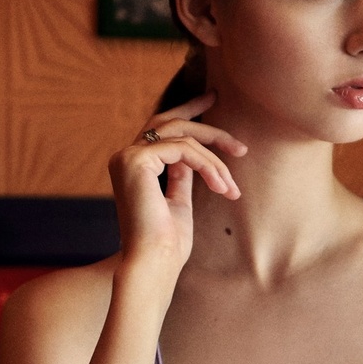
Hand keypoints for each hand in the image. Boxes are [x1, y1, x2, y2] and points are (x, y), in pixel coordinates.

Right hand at [108, 91, 245, 272]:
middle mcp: (125, 157)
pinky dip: (208, 165)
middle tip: (237, 138)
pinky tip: (221, 186)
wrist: (154, 263)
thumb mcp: (179, 202)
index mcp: (133, 166)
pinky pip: (183, 150)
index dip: (188, 112)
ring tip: (231, 185)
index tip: (213, 100)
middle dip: (205, 121)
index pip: (161, 129)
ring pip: (183, 137)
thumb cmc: (167, 244)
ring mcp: (128, 157)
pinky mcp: (136, 161)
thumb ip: (182, 176)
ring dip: (215, 158)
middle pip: (170, 123)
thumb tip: (194, 158)